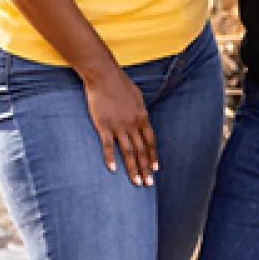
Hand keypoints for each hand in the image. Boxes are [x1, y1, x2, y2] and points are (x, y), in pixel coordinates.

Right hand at [82, 67, 157, 185]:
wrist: (103, 75)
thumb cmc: (120, 83)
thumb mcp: (137, 97)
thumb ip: (140, 112)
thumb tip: (144, 121)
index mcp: (142, 117)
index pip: (150, 141)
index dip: (153, 156)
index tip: (155, 169)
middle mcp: (132, 124)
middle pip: (141, 150)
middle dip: (145, 168)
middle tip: (148, 184)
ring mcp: (118, 126)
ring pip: (127, 151)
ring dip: (132, 168)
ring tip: (136, 182)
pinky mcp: (103, 126)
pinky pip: (108, 146)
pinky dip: (110, 158)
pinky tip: (113, 170)